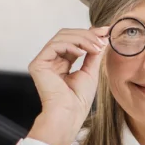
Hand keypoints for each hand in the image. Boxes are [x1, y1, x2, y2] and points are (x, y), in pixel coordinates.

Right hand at [26, 26, 109, 144]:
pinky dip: (70, 45)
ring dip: (82, 39)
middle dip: (87, 34)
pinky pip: (54, 45)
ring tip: (96, 47)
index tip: (106, 31)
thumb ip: (94, 53)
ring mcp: (43, 61)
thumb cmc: (79, 100)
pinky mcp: (38, 64)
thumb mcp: (91, 71)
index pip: (74, 41)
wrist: (69, 114)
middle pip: (67, 35)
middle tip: (103, 37)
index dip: (90, 34)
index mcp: (62, 62)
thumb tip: (103, 37)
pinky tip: (82, 52)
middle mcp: (51, 60)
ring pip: (61, 37)